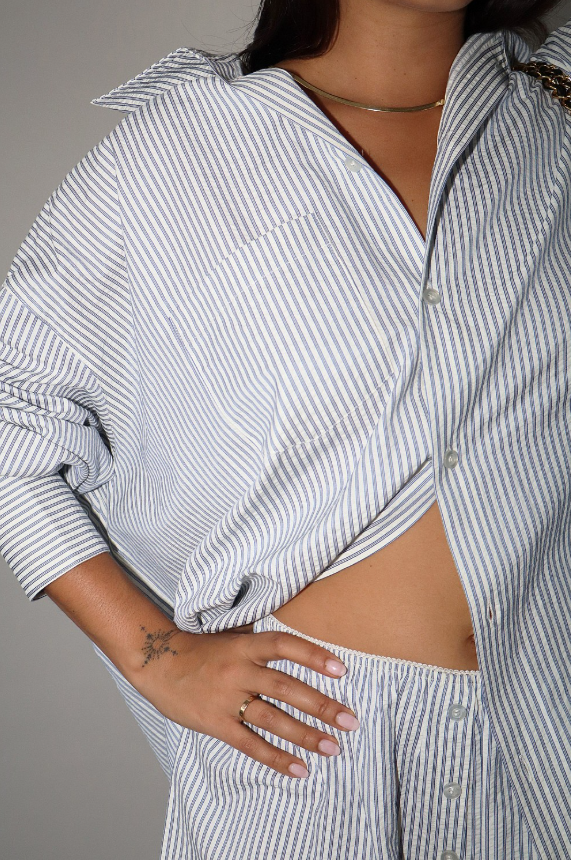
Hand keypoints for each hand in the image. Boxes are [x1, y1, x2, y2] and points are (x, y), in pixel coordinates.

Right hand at [132, 624, 358, 777]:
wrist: (157, 664)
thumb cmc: (201, 650)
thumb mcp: (231, 635)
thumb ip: (260, 641)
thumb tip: (297, 642)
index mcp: (244, 646)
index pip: (284, 646)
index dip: (313, 655)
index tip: (341, 669)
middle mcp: (238, 670)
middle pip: (285, 687)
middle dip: (320, 705)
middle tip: (350, 720)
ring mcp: (226, 699)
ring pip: (272, 718)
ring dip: (305, 735)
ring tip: (333, 747)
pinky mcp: (215, 723)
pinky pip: (250, 744)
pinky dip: (276, 758)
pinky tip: (300, 768)